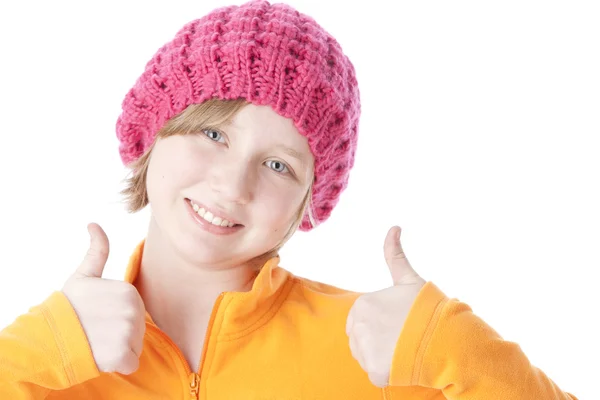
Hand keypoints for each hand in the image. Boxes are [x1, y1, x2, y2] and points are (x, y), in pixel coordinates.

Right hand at [61, 223, 146, 374]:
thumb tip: (94, 224)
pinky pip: (131, 364)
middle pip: (138, 330)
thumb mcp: (84, 275)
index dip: (117, 318)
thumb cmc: (69, 306)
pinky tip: (102, 356)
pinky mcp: (123, 355)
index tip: (98, 316)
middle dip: (120, 334)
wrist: (50, 336)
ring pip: (135, 347)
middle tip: (97, 330)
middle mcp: (134, 311)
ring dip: (119, 349)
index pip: (135, 313)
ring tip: (97, 341)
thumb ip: (98, 250)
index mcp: (130, 292)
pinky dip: (119, 365)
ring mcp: (129, 333)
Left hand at [346, 226, 425, 387]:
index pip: (361, 320)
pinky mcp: (375, 371)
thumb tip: (394, 226)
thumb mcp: (408, 278)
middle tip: (402, 338)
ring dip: (382, 356)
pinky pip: (376, 374)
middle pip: (361, 339)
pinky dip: (388, 372)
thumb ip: (394, 254)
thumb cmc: (427, 307)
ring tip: (403, 349)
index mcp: (362, 305)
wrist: (446, 337)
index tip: (398, 324)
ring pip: (366, 357)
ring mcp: (365, 350)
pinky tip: (403, 363)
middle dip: (378, 340)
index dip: (380, 324)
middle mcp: (358, 327)